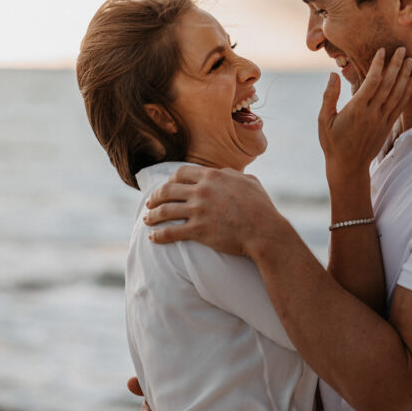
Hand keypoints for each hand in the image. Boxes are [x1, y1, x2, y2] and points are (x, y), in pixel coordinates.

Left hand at [143, 165, 290, 257]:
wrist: (264, 231)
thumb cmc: (261, 207)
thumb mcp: (249, 181)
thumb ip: (232, 175)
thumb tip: (224, 172)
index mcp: (212, 176)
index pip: (181, 173)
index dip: (170, 180)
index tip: (167, 187)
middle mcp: (202, 190)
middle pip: (168, 190)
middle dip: (155, 197)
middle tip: (150, 203)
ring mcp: (198, 210)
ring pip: (165, 210)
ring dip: (153, 215)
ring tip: (147, 219)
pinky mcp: (198, 230)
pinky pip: (171, 231)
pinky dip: (159, 235)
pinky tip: (153, 237)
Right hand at [319, 46, 411, 182]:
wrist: (348, 166)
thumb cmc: (333, 143)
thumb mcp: (324, 120)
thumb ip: (329, 96)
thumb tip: (332, 75)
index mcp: (356, 109)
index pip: (372, 82)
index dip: (379, 65)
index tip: (382, 50)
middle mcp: (372, 113)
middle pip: (388, 85)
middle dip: (396, 65)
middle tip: (402, 48)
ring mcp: (382, 120)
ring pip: (397, 94)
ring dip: (405, 76)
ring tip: (410, 60)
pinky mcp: (387, 126)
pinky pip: (400, 106)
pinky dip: (407, 92)